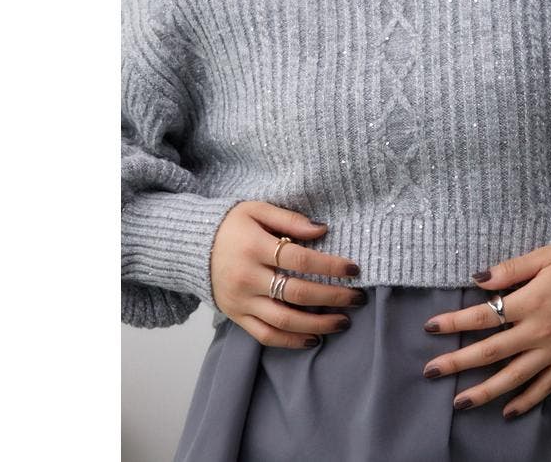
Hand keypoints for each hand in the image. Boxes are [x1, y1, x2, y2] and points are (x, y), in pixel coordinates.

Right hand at [210, 201, 364, 347]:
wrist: (191, 246)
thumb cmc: (232, 225)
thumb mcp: (258, 210)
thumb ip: (290, 219)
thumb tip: (322, 229)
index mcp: (254, 247)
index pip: (299, 260)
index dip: (329, 266)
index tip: (354, 269)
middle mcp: (247, 277)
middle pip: (297, 293)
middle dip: (333, 297)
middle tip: (359, 298)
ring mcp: (241, 301)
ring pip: (284, 320)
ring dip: (318, 324)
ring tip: (344, 322)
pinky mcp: (236, 317)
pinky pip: (266, 335)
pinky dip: (291, 341)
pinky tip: (314, 339)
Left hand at [421, 244, 550, 418]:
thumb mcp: (544, 257)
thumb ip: (510, 269)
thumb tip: (476, 278)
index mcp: (530, 302)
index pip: (483, 316)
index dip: (454, 322)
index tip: (430, 327)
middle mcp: (539, 331)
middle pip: (491, 351)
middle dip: (458, 362)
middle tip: (430, 371)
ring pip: (514, 377)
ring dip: (484, 391)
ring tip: (459, 402)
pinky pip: (544, 387)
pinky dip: (526, 401)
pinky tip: (507, 411)